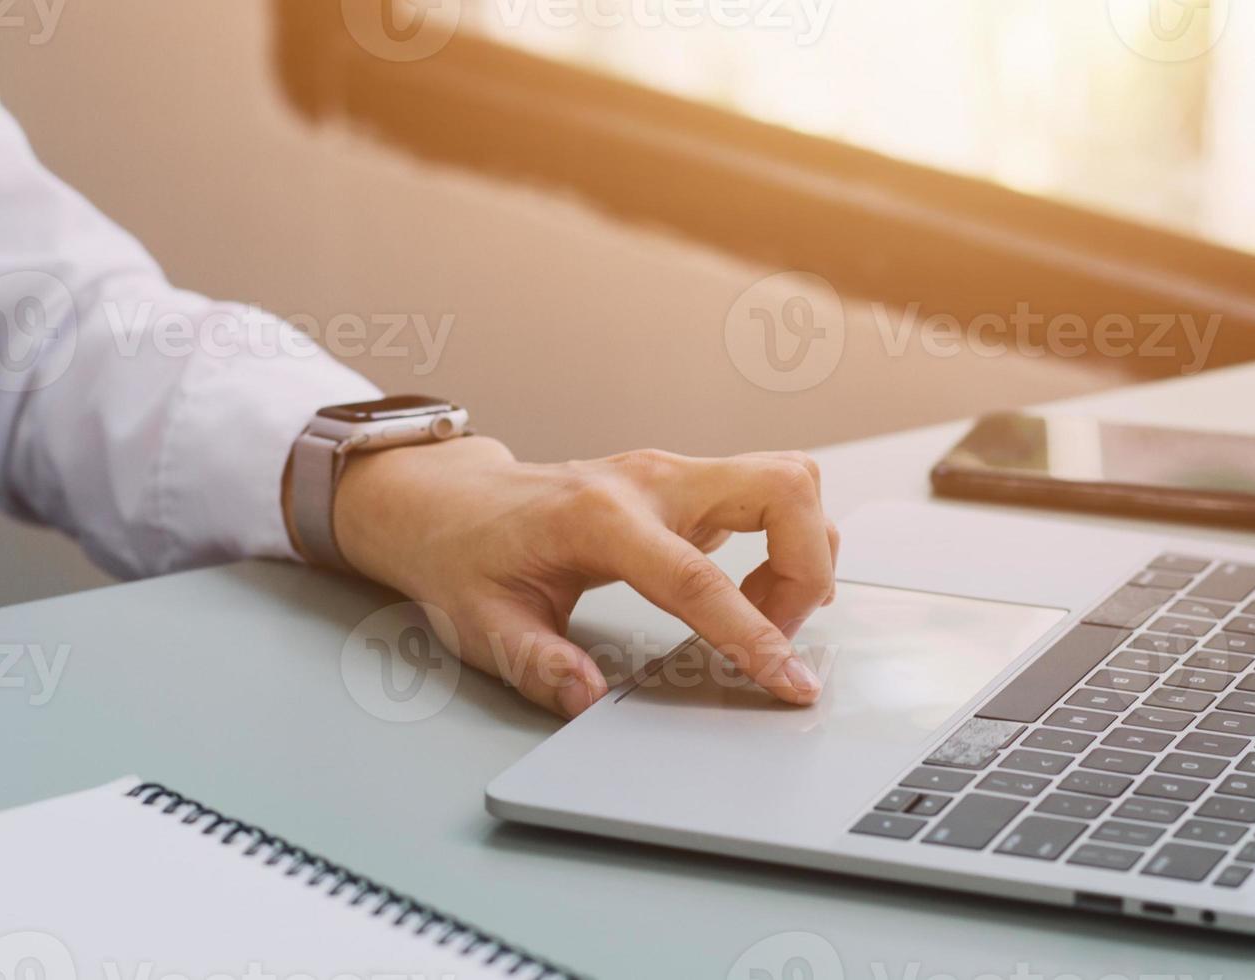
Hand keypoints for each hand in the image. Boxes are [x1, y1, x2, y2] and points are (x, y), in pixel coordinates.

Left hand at [324, 438, 838, 717]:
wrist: (446, 500)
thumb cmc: (463, 555)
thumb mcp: (483, 624)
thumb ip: (539, 665)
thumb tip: (589, 702)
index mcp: (598, 518)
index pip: (699, 578)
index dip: (752, 633)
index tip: (788, 678)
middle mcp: (650, 481)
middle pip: (782, 490)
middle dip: (807, 568)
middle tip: (780, 632)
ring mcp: (674, 473)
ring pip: (790, 482)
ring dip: (803, 552)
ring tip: (762, 614)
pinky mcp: (688, 482)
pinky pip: (772, 494)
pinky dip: (788, 542)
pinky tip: (749, 590)